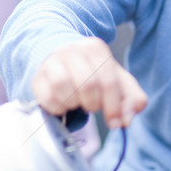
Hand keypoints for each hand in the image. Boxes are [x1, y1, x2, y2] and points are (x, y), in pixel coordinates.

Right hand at [32, 36, 147, 127]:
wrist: (62, 60)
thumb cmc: (94, 72)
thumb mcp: (118, 81)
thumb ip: (132, 99)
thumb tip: (126, 120)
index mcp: (96, 48)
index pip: (109, 81)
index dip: (114, 106)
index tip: (115, 122)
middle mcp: (72, 50)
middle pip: (87, 85)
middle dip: (94, 104)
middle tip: (93, 106)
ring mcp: (52, 62)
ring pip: (64, 87)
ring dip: (75, 103)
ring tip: (78, 102)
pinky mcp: (38, 77)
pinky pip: (47, 98)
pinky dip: (58, 108)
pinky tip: (64, 104)